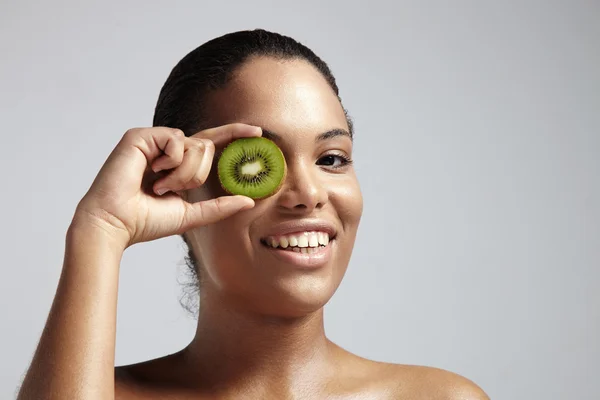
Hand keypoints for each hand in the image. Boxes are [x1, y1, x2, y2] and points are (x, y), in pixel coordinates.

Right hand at [73, 124, 260, 247]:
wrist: (117, 223)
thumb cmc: (147, 221)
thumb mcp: (192, 215)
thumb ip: (220, 206)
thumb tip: (249, 201)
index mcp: (179, 163)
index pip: (212, 143)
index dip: (234, 134)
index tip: (258, 131)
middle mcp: (169, 149)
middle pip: (207, 147)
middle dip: (196, 175)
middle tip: (169, 190)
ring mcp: (155, 140)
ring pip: (195, 144)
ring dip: (183, 173)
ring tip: (158, 185)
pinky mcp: (141, 135)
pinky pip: (176, 139)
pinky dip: (171, 161)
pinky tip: (151, 172)